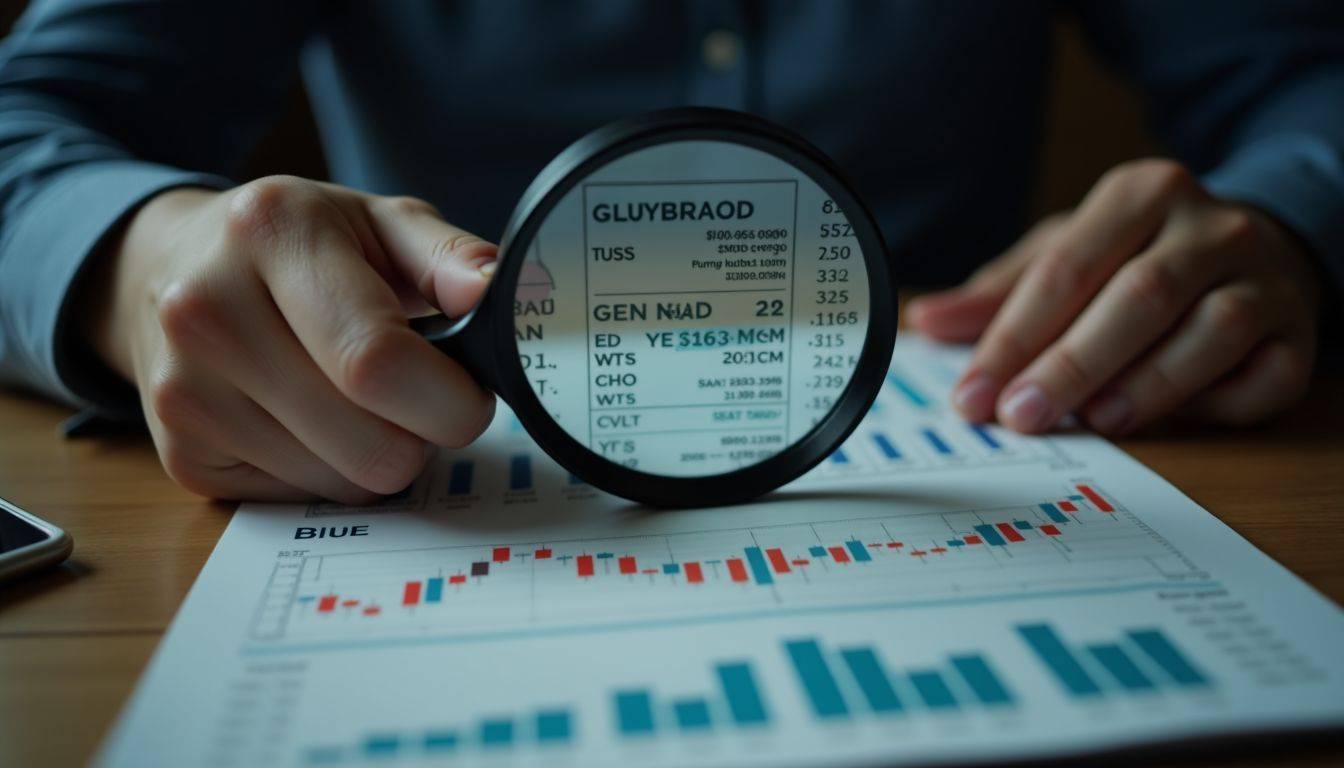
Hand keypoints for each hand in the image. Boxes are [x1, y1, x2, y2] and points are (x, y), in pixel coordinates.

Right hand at [82, 176, 498, 501]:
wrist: (170, 266)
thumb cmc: (299, 245)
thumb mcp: (378, 221)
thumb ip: (449, 256)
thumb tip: (492, 293)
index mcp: (271, 231)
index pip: (378, 360)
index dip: (449, 399)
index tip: (469, 393)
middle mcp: (208, 310)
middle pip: (371, 443)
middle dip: (424, 434)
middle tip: (418, 395)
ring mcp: (183, 390)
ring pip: (346, 482)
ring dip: (379, 453)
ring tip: (357, 397)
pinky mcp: (181, 456)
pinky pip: (305, 498)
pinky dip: (331, 470)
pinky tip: (311, 416)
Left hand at [907, 159, 1319, 434]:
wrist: (1260, 244)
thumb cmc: (1141, 256)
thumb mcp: (1069, 253)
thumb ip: (998, 293)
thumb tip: (925, 322)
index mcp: (1141, 194)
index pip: (1064, 269)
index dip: (1012, 338)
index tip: (972, 395)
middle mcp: (1211, 225)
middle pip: (1137, 297)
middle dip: (1071, 365)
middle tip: (1020, 416)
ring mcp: (1265, 276)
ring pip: (1211, 331)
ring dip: (1149, 384)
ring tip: (1097, 421)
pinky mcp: (1300, 331)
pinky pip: (1265, 375)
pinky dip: (1218, 405)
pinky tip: (1172, 422)